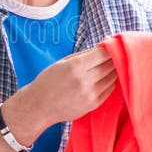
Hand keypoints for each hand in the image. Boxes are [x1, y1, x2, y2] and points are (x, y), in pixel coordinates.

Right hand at [2, 45, 116, 142]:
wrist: (39, 107)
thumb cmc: (47, 81)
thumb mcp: (61, 62)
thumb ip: (83, 54)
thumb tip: (103, 47)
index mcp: (75, 67)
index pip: (103, 54)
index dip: (109, 47)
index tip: (110, 45)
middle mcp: (85, 81)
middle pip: (110, 65)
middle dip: (112, 58)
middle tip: (112, 54)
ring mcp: (90, 94)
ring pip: (113, 77)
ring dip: (112, 70)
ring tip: (106, 67)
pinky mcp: (93, 104)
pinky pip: (110, 89)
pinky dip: (109, 82)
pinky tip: (102, 79)